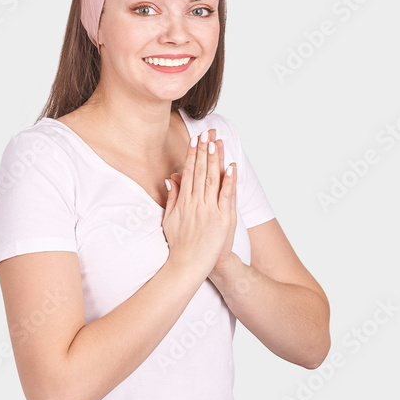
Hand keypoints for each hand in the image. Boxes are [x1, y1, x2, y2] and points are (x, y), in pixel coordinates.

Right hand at [162, 128, 236, 277]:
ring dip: (214, 159)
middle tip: (206, 133)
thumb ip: (172, 198)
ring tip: (216, 142)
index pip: (188, 173)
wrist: (187, 265)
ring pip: (212, 179)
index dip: (192, 155)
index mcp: (183, 202)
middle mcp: (195, 203)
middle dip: (203, 151)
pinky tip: (230, 166)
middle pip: (200, 172)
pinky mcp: (221, 219)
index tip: (195, 140)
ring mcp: (209, 210)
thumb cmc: (178, 245)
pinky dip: (228, 180)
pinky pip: (226, 196)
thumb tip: (171, 178)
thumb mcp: (169, 219)